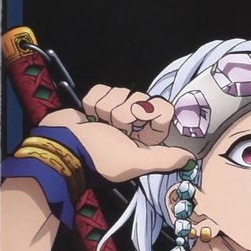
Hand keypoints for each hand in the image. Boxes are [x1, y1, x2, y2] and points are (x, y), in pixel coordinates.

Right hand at [40, 86, 192, 182]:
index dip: (154, 114)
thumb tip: (189, 158)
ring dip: (107, 109)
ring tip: (99, 125)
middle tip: (116, 128)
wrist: (61, 148)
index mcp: (146, 139)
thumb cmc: (98, 158)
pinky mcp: (95, 102)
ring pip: (122, 92)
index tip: (141, 126)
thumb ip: (164, 159)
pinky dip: (93, 103)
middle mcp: (133, 126)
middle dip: (126, 113)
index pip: (164, 110)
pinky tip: (89, 117)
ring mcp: (113, 113)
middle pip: (143, 99)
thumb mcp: (134, 162)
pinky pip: (102, 88)